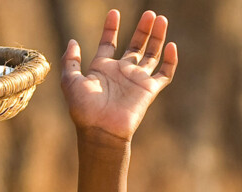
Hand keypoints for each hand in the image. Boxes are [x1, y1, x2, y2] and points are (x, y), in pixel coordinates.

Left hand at [61, 10, 177, 144]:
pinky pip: (165, 73)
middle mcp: (120, 72)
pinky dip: (170, 60)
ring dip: (157, 37)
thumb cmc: (83, 108)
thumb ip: (71, 60)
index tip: (114, 12)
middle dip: (142, 29)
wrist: (100, 129)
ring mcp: (136, 80)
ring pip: (151, 54)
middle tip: (149, 13)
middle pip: (135, 45)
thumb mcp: (70, 81)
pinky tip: (171, 45)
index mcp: (101, 68)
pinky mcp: (149, 89)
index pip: (108, 43)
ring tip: (160, 19)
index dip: (111, 28)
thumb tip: (73, 41)